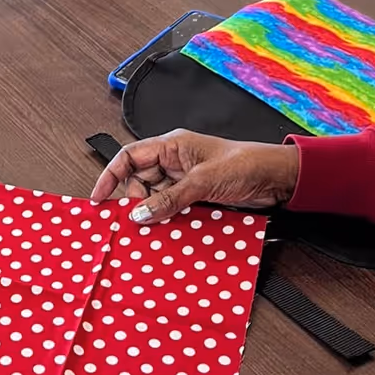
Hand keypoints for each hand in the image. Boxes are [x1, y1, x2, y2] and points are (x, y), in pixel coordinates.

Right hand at [92, 130, 299, 223]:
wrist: (276, 179)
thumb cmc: (246, 164)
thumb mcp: (203, 181)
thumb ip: (170, 199)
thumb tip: (140, 214)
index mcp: (171, 145)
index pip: (129, 157)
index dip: (110, 176)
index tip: (99, 198)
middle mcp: (174, 160)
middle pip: (138, 181)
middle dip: (135, 201)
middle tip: (136, 221)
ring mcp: (184, 179)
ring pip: (154, 198)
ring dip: (153, 213)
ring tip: (155, 227)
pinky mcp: (194, 195)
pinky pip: (171, 208)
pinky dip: (168, 219)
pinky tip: (169, 229)